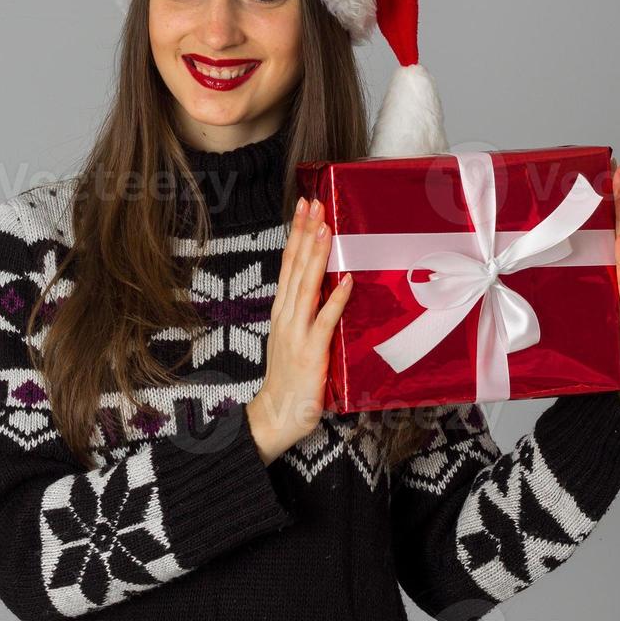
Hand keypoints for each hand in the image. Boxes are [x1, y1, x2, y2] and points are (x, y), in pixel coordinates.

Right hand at [246, 196, 353, 464]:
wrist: (274, 416)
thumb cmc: (288, 381)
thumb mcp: (294, 340)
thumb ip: (307, 316)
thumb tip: (328, 290)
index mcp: (282, 311)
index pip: (288, 265)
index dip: (296, 235)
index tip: (305, 209)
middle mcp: (286, 316)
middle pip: (295, 267)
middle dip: (305, 233)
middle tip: (313, 204)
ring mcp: (297, 333)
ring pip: (306, 286)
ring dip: (316, 256)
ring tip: (324, 228)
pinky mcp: (311, 352)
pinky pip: (325, 321)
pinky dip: (335, 299)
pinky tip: (345, 280)